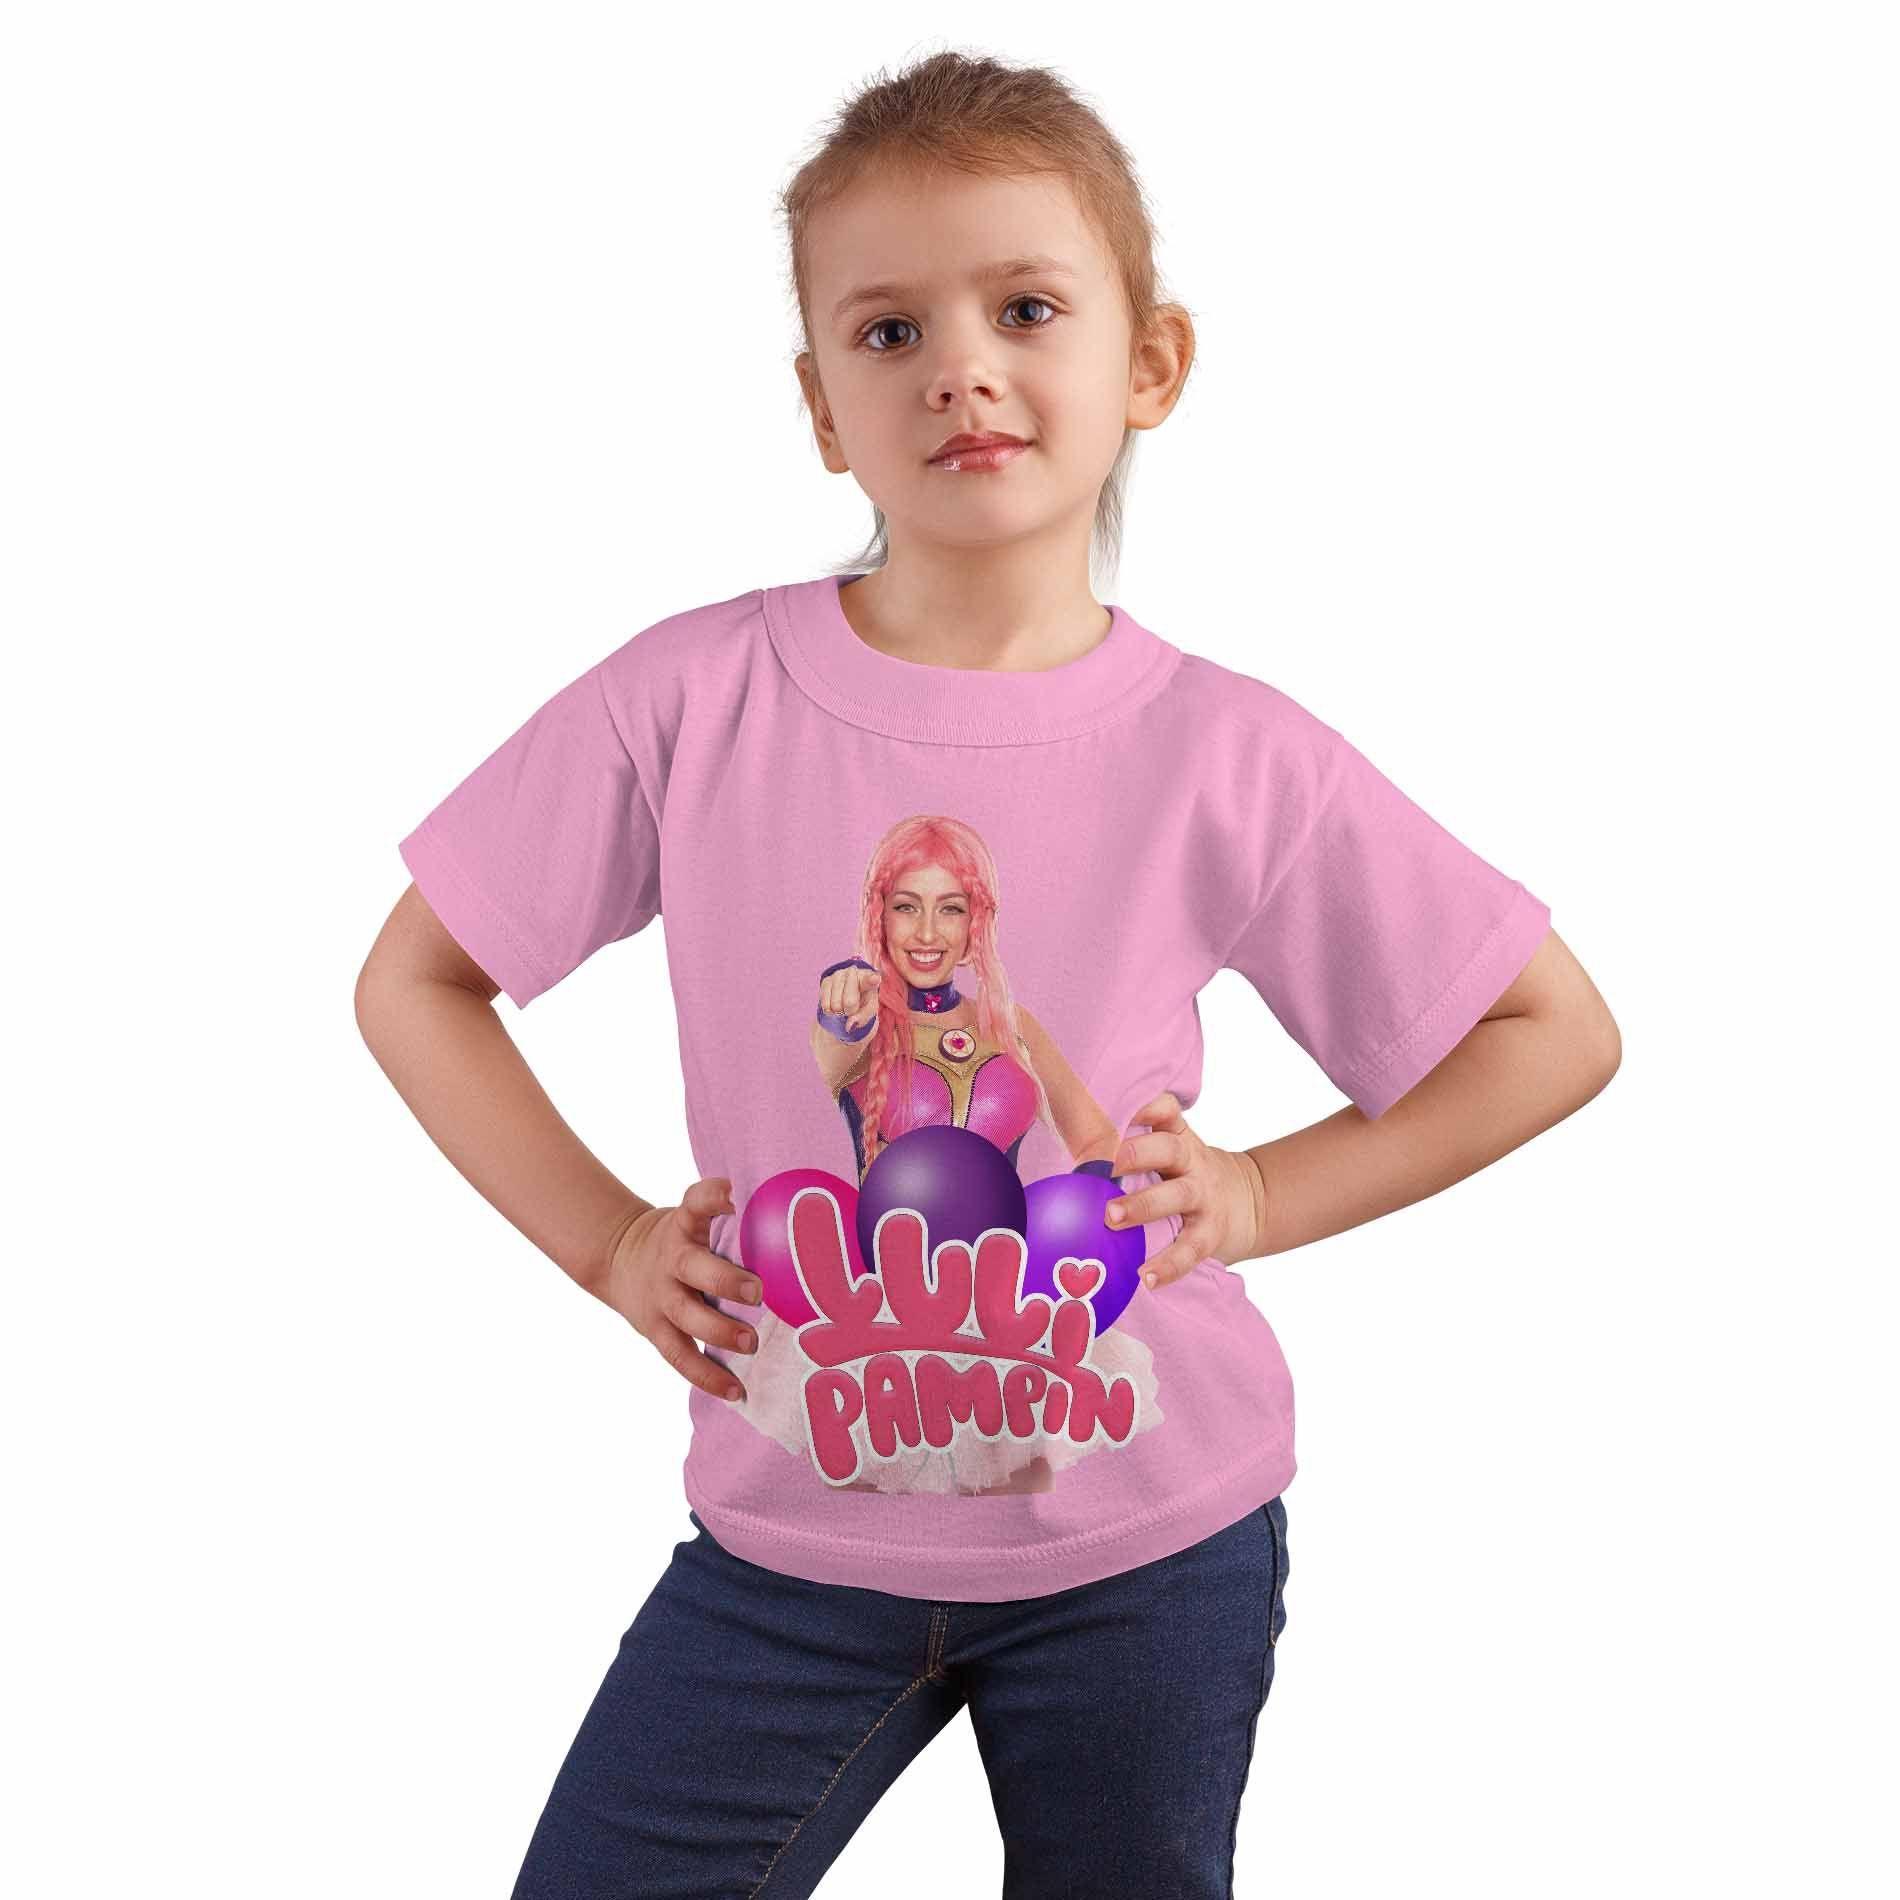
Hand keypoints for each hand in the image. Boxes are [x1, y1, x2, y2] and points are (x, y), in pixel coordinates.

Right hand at [597, 1178, 760, 1401]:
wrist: (618, 1257)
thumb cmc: (681, 1239)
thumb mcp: (695, 1218)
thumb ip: (732, 1219)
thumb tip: (800, 1218)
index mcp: (684, 1226)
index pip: (694, 1202)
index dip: (710, 1196)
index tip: (731, 1193)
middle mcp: (672, 1259)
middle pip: (693, 1268)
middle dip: (724, 1280)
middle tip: (757, 1292)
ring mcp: (662, 1297)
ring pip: (687, 1317)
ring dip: (720, 1332)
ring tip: (752, 1344)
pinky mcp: (656, 1330)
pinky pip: (681, 1357)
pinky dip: (708, 1377)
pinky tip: (736, 1391)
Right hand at [817, 960, 879, 1037]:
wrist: (848, 993)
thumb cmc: (863, 1001)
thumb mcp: (869, 1010)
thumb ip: (863, 1018)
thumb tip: (848, 1025)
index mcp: (868, 979)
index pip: (869, 980)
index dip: (872, 980)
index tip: (875, 979)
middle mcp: (852, 973)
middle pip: (850, 1002)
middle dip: (850, 1011)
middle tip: (852, 1007)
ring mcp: (838, 975)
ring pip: (836, 1005)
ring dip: (839, 1011)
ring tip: (844, 1004)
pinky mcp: (826, 981)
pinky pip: (826, 1005)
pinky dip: (830, 1010)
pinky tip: (835, 1004)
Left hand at [1103, 1092, 1269, 1290]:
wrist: (1249, 1202)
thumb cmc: (1186, 1174)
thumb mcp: (1170, 1150)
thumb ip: (1131, 1146)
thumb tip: (1066, 1143)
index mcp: (1178, 1136)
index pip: (1165, 1110)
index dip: (1145, 1107)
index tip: (1115, 1110)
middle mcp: (1192, 1161)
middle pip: (1168, 1149)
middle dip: (1135, 1154)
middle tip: (1103, 1167)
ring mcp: (1203, 1196)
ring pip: (1176, 1196)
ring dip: (1142, 1206)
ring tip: (1111, 1219)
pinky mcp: (1211, 1232)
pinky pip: (1189, 1249)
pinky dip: (1168, 1265)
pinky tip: (1146, 1278)